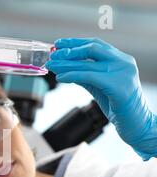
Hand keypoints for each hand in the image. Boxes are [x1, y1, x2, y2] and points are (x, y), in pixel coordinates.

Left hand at [45, 38, 156, 159]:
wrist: (136, 123)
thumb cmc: (117, 105)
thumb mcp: (98, 86)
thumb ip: (85, 75)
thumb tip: (65, 69)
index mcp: (121, 59)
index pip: (96, 44)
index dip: (75, 43)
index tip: (58, 44)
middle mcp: (123, 62)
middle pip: (92, 49)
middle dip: (70, 51)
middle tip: (52, 56)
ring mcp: (123, 73)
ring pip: (88, 63)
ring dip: (66, 64)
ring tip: (51, 66)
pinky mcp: (118, 86)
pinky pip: (90, 77)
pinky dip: (73, 75)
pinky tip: (61, 77)